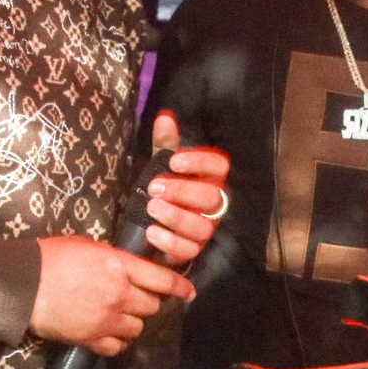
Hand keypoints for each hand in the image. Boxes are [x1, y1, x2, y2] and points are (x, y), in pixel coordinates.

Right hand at [30, 233, 196, 356]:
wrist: (20, 285)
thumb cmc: (49, 259)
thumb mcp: (87, 246)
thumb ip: (114, 259)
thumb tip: (130, 267)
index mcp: (118, 266)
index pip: (162, 279)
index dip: (179, 286)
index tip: (187, 291)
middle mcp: (118, 294)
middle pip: (152, 305)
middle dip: (148, 301)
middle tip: (135, 296)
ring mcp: (105, 319)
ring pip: (138, 327)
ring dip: (132, 321)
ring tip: (118, 313)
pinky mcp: (90, 339)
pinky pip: (118, 346)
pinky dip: (117, 340)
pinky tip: (109, 331)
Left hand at [139, 110, 230, 267]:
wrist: (148, 230)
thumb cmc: (162, 193)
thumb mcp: (160, 167)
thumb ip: (164, 144)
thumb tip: (165, 116)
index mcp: (209, 179)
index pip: (219, 166)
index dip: (200, 162)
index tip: (173, 161)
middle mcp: (213, 205)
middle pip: (212, 197)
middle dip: (182, 191)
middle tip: (154, 187)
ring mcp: (204, 230)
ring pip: (202, 226)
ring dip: (176, 216)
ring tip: (151, 208)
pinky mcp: (192, 251)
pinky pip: (189, 250)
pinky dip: (170, 241)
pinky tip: (151, 232)